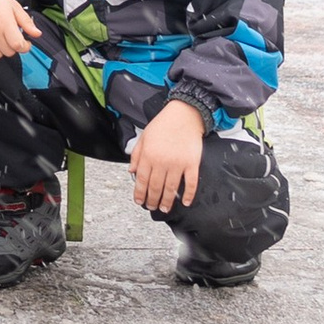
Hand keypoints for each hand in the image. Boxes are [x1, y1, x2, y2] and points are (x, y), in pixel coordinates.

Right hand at [0, 0, 38, 62]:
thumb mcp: (15, 7)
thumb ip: (27, 22)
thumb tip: (37, 34)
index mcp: (4, 22)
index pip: (18, 45)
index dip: (25, 47)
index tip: (25, 43)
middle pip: (9, 52)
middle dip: (13, 46)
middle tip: (10, 36)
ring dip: (1, 49)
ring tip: (0, 38)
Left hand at [129, 98, 205, 214]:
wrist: (184, 115)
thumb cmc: (163, 124)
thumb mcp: (144, 136)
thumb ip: (136, 155)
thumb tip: (131, 171)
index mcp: (149, 155)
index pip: (141, 180)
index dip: (139, 193)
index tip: (139, 201)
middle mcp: (162, 161)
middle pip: (155, 187)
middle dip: (152, 200)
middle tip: (151, 207)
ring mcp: (178, 163)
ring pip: (171, 188)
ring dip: (167, 201)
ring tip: (164, 208)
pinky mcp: (192, 164)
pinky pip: (190, 183)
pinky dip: (188, 194)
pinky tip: (185, 201)